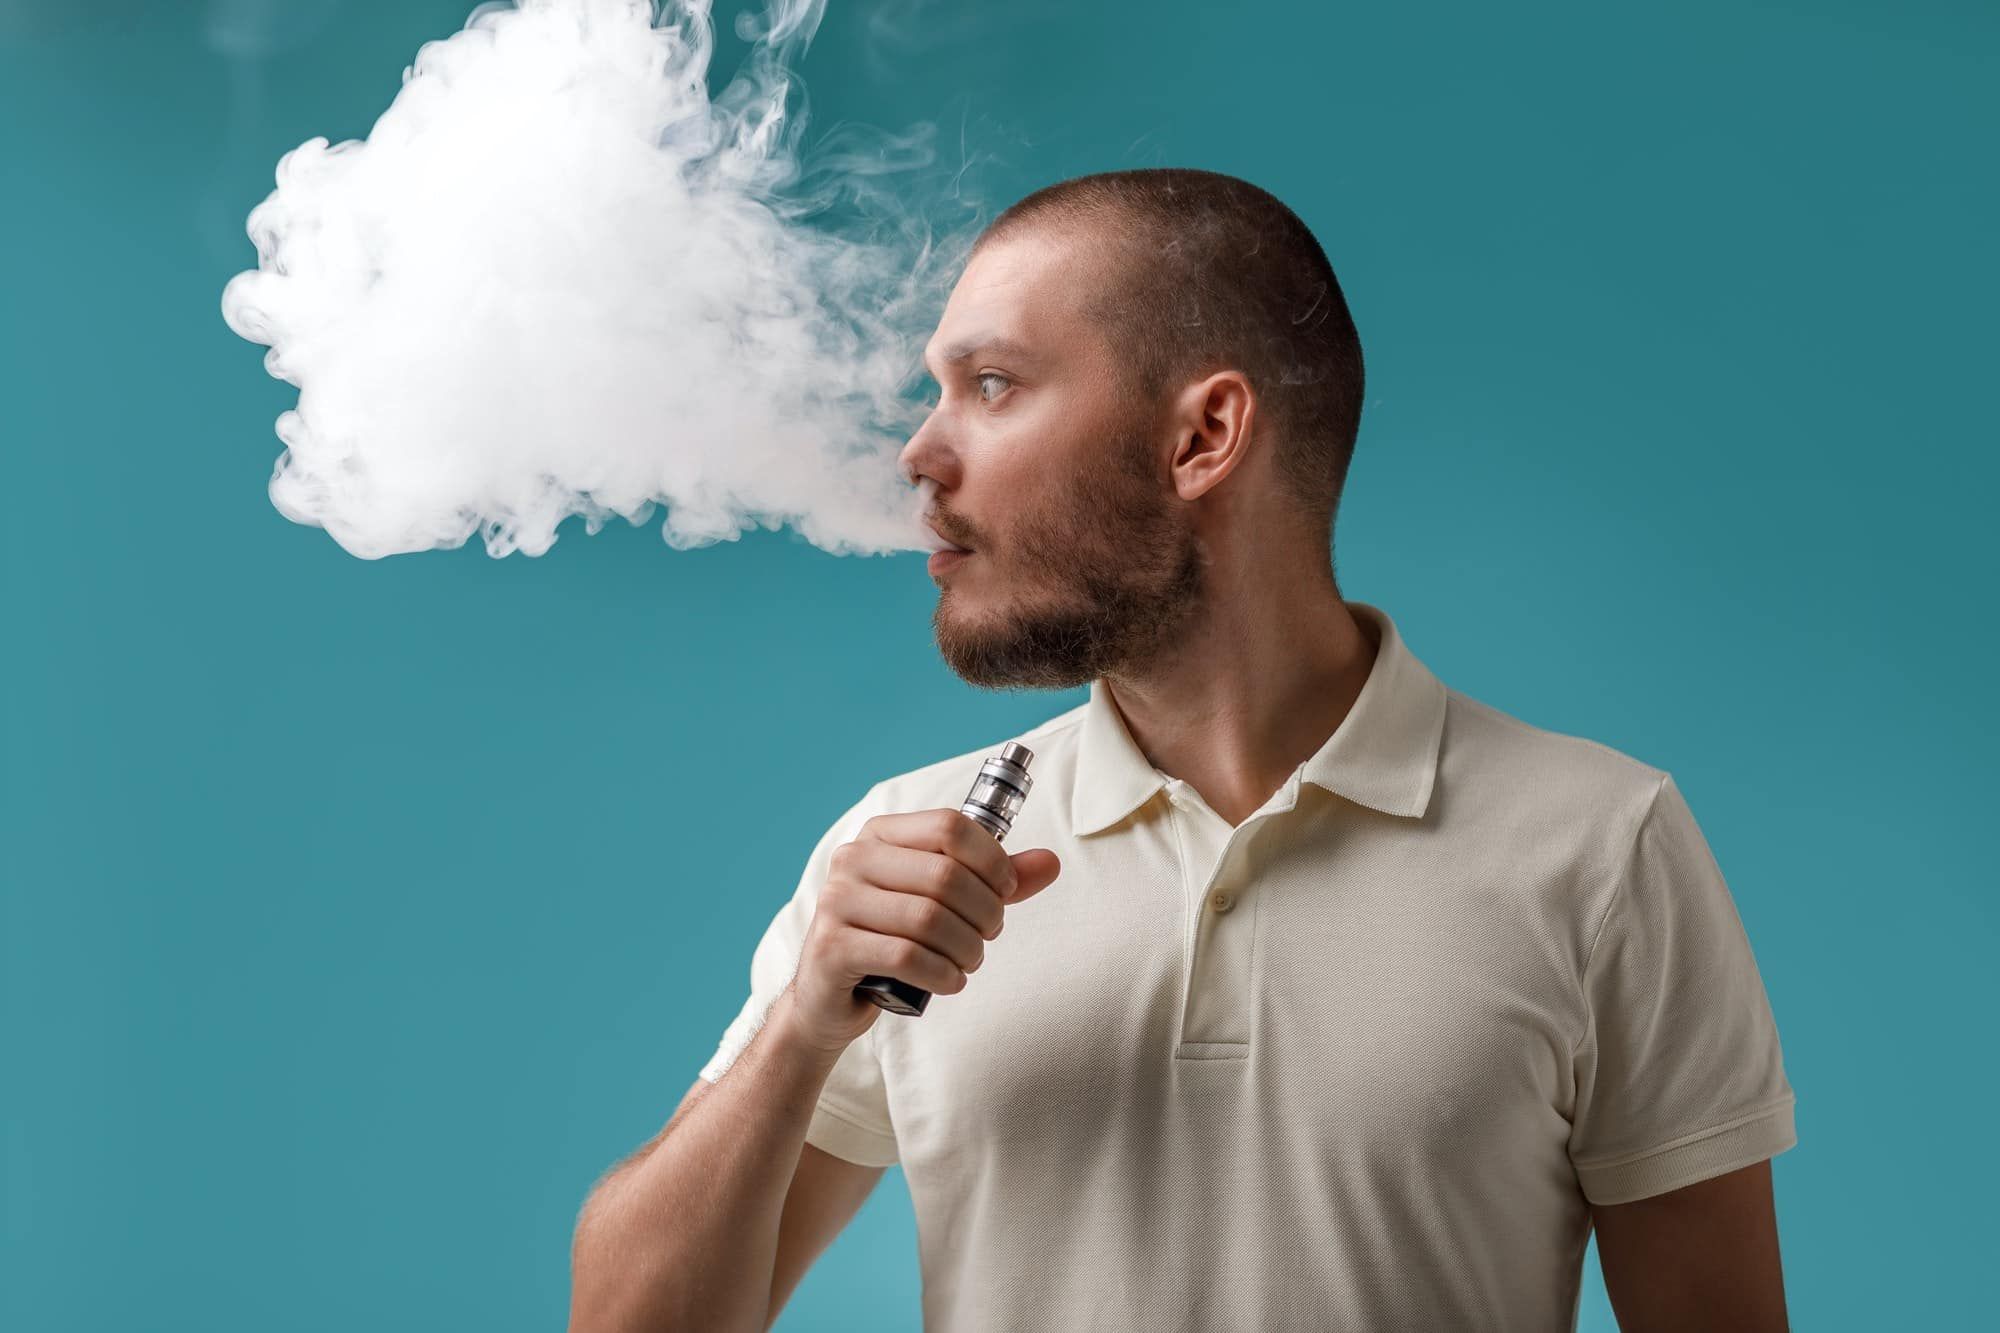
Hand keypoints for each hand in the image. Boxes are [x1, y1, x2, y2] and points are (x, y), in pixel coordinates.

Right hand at [782, 807, 1061, 1053]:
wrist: (830, 996)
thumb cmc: (893, 940)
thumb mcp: (944, 904)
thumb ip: (994, 881)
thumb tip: (1051, 863)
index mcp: (880, 835)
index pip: (950, 826)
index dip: (992, 860)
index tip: (1006, 890)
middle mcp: (852, 859)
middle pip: (946, 876)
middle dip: (985, 913)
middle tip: (988, 935)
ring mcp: (836, 902)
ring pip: (929, 919)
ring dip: (966, 948)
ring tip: (969, 961)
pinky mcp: (832, 947)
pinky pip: (907, 957)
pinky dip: (942, 973)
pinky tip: (950, 981)